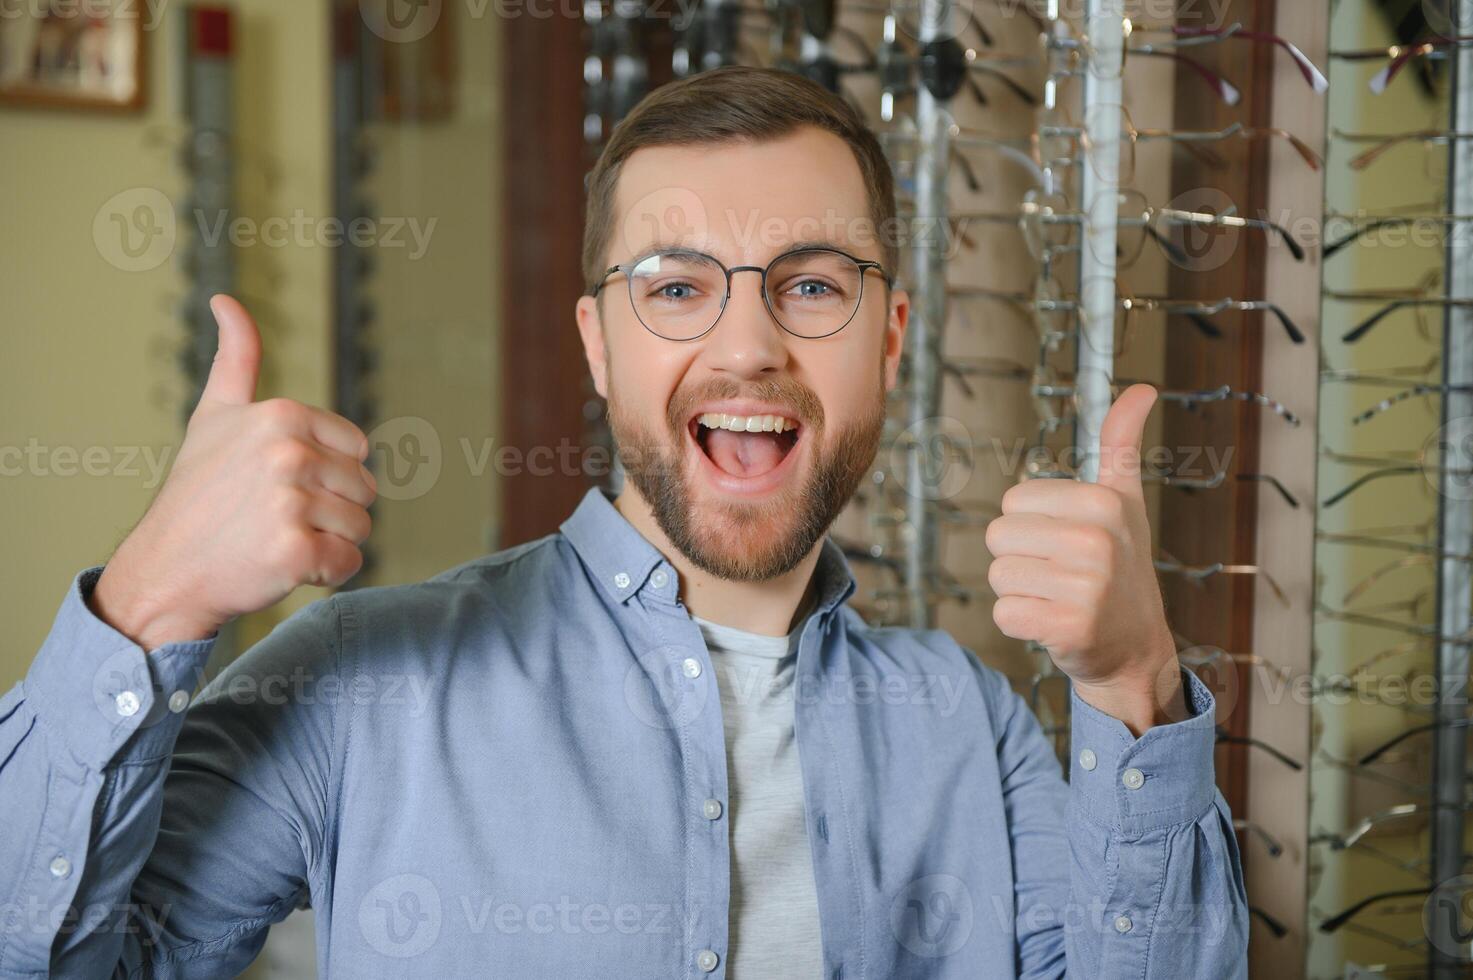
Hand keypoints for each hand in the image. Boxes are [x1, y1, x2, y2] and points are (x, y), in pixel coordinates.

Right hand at [91, 295, 376, 650]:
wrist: (165, 570)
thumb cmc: (196, 494)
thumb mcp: (215, 414)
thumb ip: (236, 358)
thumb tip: (225, 300)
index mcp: (281, 416)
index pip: (357, 451)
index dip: (328, 474)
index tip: (280, 484)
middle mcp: (288, 453)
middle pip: (364, 489)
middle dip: (331, 510)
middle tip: (276, 519)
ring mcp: (291, 503)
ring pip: (361, 527)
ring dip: (330, 543)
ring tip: (278, 540)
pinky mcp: (295, 551)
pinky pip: (350, 562)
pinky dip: (328, 573)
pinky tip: (285, 567)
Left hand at [984, 383, 1184, 735]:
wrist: (1136, 649)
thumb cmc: (1121, 568)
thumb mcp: (1125, 502)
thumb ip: (1121, 444)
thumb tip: (1141, 388)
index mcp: (1104, 502)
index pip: (1012, 503)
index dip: (1031, 527)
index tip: (1069, 544)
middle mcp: (1097, 540)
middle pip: (997, 538)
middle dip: (1020, 559)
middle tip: (1062, 576)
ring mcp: (1086, 587)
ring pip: (998, 576)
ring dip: (1020, 593)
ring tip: (1060, 598)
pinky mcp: (1069, 628)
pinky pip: (1004, 614)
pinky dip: (1021, 624)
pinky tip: (1055, 625)